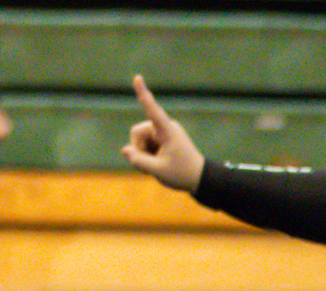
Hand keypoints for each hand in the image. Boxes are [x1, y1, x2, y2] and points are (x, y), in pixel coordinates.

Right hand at [121, 75, 205, 192]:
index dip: (143, 94)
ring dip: (143, 154)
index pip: (153, 110)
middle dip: (139, 150)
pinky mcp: (162, 138)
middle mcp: (165, 127)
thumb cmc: (182, 174)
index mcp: (168, 130)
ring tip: (158, 165)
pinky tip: (158, 163)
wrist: (200, 179)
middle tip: (151, 167)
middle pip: (136, 133)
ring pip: (139, 140)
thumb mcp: (158, 170)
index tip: (138, 77)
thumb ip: (138, 160)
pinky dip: (147, 155)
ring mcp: (163, 132)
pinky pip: (145, 144)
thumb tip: (125, 150)